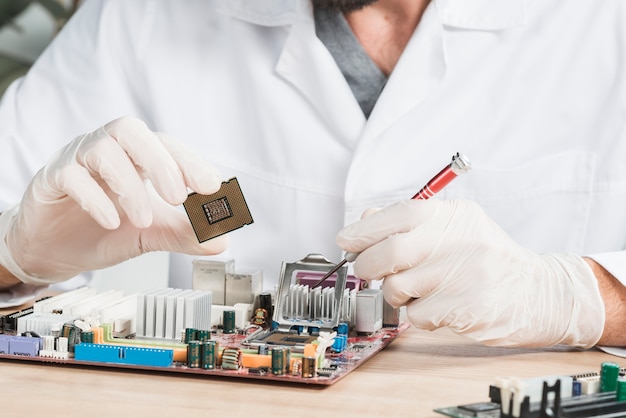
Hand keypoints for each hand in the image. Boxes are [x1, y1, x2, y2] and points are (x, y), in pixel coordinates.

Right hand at [0, 116, 227, 283]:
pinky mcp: (51, 177)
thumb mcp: (151, 234)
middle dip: (160, 163)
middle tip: (178, 198)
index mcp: (136, 156)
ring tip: (143, 220)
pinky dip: (96, 199)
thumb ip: (184, 234)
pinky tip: (112, 222)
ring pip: (102, 149)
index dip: (190, 161)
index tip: (212, 187)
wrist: (55, 250)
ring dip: (129, 185)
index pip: (166, 145)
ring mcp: (77, 159)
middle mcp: (108, 148)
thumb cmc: (104, 230)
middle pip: (132, 131)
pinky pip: (71, 175)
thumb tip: (221, 240)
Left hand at [336, 199, 603, 347]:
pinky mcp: (468, 308)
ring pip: (399, 287)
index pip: (401, 214)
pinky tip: (436, 309)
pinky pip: (417, 315)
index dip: (366, 229)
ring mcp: (466, 275)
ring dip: (396, 294)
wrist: (540, 294)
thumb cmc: (488, 261)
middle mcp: (462, 240)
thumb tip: (364, 222)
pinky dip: (416, 316)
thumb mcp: (456, 230)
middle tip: (368, 272)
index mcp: (456, 216)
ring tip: (416, 292)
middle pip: (392, 252)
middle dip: (368, 265)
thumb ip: (411, 224)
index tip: (345, 240)